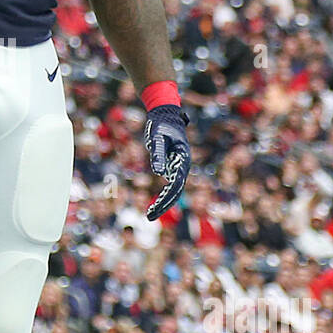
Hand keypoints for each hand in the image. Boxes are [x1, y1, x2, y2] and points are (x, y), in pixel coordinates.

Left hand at [143, 104, 190, 220]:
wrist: (165, 116)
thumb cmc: (161, 126)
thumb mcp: (157, 138)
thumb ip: (158, 154)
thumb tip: (158, 173)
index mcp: (183, 159)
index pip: (176, 183)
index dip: (166, 197)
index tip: (155, 207)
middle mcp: (183, 166)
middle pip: (176, 190)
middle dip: (164, 205)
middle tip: (149, 217)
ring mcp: (178, 167)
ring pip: (174, 190)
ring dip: (164, 203)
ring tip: (150, 215)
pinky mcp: (172, 167)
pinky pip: (170, 186)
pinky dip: (163, 196)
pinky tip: (155, 205)